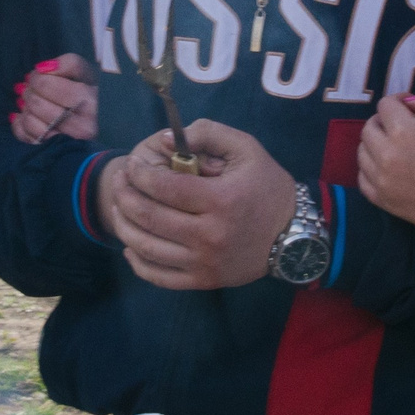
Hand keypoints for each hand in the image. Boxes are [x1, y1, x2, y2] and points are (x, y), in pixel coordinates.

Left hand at [11, 54, 98, 142]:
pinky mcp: (56, 154)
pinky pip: (27, 138)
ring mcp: (68, 144)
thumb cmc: (92, 96)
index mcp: (91, 102)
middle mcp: (82, 126)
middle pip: (36, 103)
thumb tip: (42, 68)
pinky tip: (24, 116)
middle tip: (30, 88)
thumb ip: (69, 64)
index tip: (38, 75)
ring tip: (29, 102)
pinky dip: (20, 125)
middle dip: (29, 92)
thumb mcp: (88, 75)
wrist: (106, 127)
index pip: (46, 84)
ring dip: (25, 108)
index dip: (36, 77)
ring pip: (30, 122)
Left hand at [99, 120, 297, 290]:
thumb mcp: (247, 148)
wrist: (295, 235)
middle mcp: (210, 235)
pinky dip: (137, 262)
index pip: (164, 187)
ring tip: (119, 208)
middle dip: (124, 196)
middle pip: (150, 217)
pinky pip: (159, 277)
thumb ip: (207, 133)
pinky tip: (130, 245)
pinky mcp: (204, 281)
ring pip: (147, 248)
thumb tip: (164, 140)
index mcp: (221, 200)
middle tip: (119, 182)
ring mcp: (205, 262)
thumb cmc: (268, 187)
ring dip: (124, 226)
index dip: (139, 174)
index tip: (131, 165)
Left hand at [357, 89, 414, 243]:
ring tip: (396, 146)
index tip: (411, 107)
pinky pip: (363, 180)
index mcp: (404, 132)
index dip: (399, 100)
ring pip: (362, 153)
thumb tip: (413, 102)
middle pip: (369, 128)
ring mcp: (382, 181)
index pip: (385, 106)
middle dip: (385, 121)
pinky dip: (370, 169)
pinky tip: (388, 168)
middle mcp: (386, 155)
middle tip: (404, 125)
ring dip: (376, 144)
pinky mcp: (384, 202)